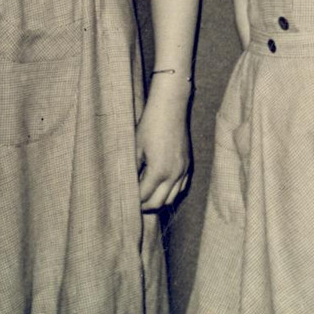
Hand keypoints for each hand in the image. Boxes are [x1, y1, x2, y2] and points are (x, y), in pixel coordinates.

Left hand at [135, 80, 191, 211]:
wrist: (170, 108)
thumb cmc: (150, 125)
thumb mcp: (136, 147)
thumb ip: (134, 169)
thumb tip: (127, 183)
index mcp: (158, 171)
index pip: (145, 196)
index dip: (134, 200)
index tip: (126, 200)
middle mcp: (174, 174)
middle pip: (160, 202)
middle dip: (146, 205)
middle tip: (135, 203)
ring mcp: (183, 170)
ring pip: (172, 197)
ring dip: (160, 200)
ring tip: (147, 197)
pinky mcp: (188, 165)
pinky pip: (181, 187)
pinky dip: (171, 191)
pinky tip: (162, 187)